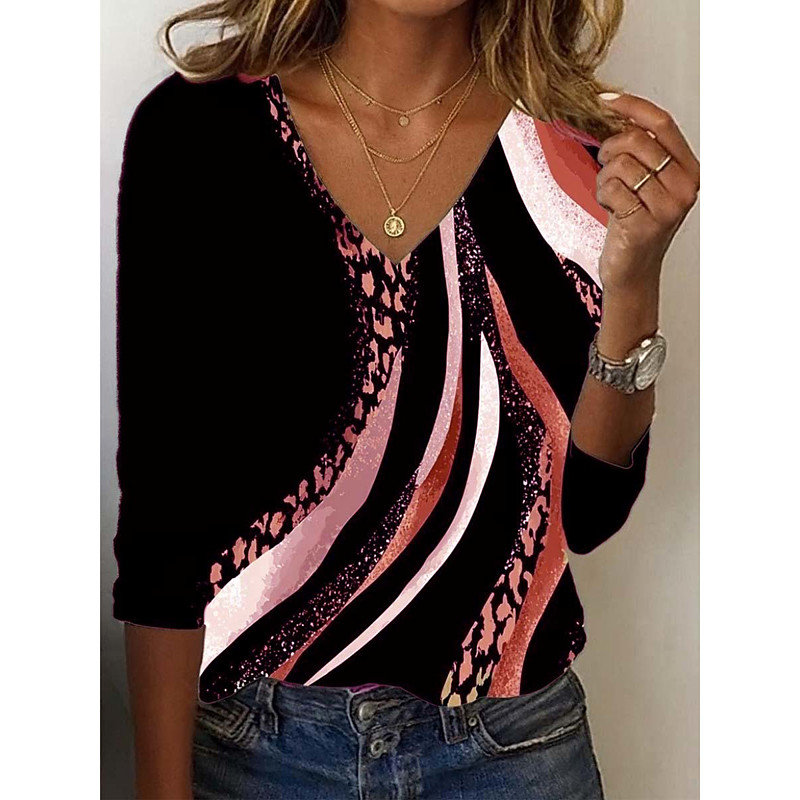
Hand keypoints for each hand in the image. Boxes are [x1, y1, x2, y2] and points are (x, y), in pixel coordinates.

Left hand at [595, 92, 699, 292]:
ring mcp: (668, 207)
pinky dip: (603, 195)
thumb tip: (616, 111)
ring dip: (605, 177)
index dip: (631, 107)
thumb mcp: (643, 182)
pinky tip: (611, 209)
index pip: (663, 123)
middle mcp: (685, 187)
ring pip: (622, 165)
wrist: (632, 271)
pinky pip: (612, 188)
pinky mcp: (646, 223)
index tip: (605, 100)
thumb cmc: (633, 224)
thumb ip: (640, 151)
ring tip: (612, 195)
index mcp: (689, 170)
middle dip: (610, 149)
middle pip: (638, 142)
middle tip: (605, 165)